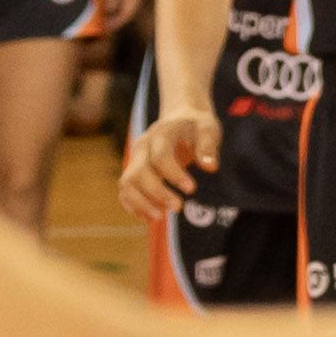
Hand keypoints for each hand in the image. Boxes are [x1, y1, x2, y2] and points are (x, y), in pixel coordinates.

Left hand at [84, 0, 161, 43]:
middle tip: (102, 24)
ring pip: (127, 4)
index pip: (127, 13)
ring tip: (102, 13)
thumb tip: (108, 9)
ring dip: (116, 10)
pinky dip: (118, 1)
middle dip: (115, 19)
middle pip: (128, 11)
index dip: (116, 23)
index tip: (105, 29)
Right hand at [120, 110, 215, 230]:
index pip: (160, 156)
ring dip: (140, 203)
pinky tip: (149, 218)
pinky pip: (125, 190)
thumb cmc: (197, 126)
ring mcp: (135, 158)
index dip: (174, 175)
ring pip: (126, 183)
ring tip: (160, 218)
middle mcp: (142, 145)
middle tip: (178, 208)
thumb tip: (210, 167)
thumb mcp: (208, 129)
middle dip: (156, 193)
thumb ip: (208, 146)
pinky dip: (133, 205)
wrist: (181, 118)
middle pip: (138, 172)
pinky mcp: (133, 170)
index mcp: (161, 133)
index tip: (192, 189)